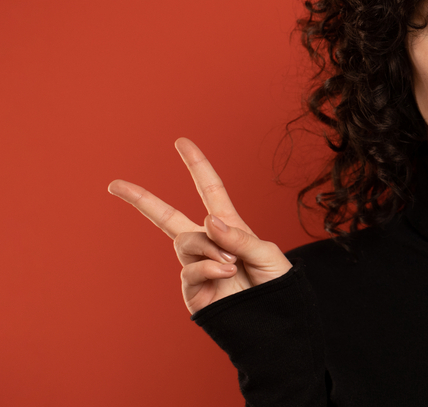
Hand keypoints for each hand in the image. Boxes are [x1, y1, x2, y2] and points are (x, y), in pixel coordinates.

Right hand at [108, 137, 291, 313]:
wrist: (276, 321)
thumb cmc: (276, 285)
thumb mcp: (267, 253)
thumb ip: (238, 237)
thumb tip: (208, 219)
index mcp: (229, 226)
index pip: (210, 190)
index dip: (196, 165)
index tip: (181, 142)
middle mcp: (208, 244)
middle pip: (167, 217)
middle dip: (141, 200)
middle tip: (115, 185)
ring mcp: (197, 266)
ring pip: (185, 242)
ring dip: (209, 249)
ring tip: (231, 264)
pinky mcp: (191, 291)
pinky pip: (190, 270)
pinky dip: (208, 268)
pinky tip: (225, 273)